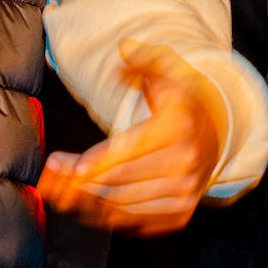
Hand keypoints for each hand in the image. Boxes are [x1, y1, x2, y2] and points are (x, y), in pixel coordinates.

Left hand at [37, 40, 226, 237]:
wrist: (217, 132)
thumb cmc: (180, 99)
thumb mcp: (167, 69)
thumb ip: (143, 58)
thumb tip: (123, 48)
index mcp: (178, 127)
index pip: (133, 148)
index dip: (98, 161)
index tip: (69, 168)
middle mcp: (185, 163)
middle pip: (122, 179)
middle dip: (80, 182)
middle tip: (50, 178)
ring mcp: (184, 192)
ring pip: (125, 204)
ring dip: (88, 202)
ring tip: (60, 192)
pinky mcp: (180, 213)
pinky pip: (136, 219)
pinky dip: (108, 215)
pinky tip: (85, 205)